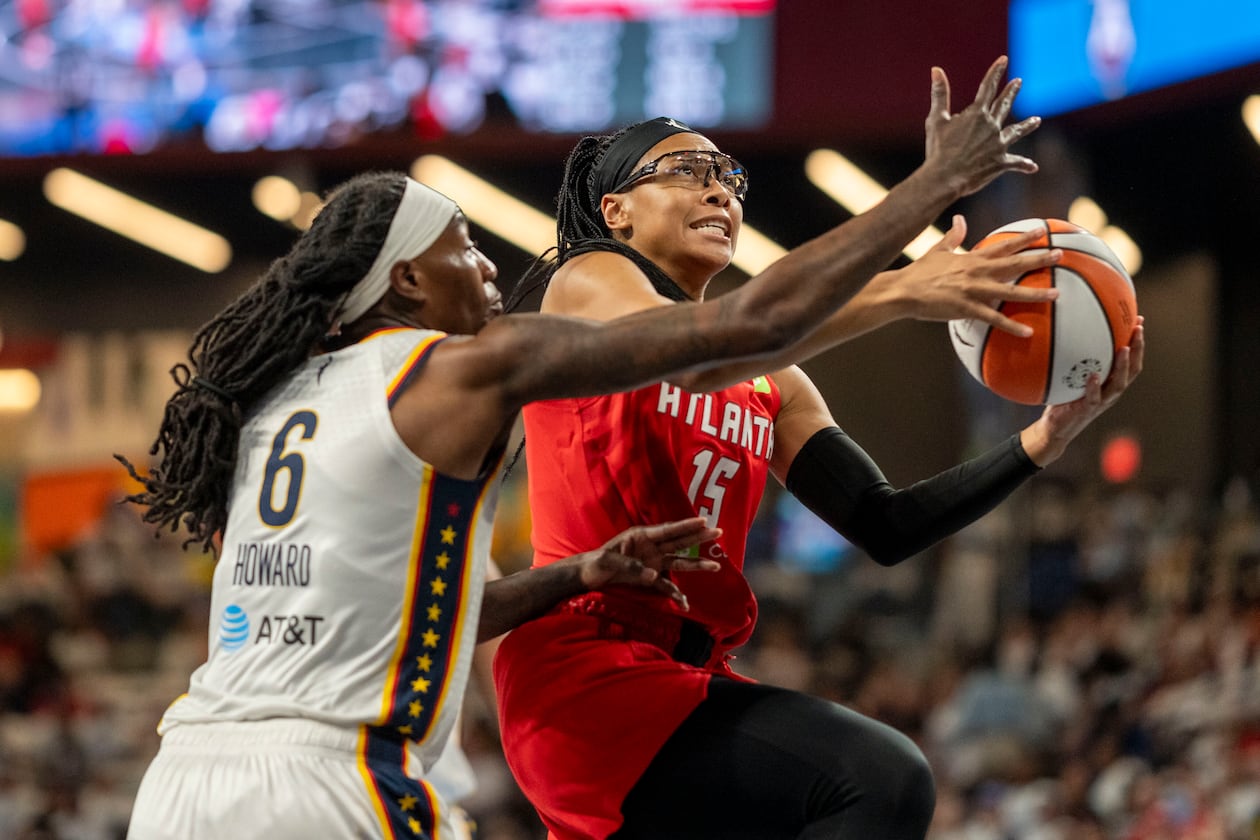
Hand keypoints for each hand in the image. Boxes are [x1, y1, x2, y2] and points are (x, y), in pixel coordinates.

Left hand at [571, 517, 721, 608]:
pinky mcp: (650, 578)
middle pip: (679, 542)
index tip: (703, 520)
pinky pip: (666, 587)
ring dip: (697, 564)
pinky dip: (676, 595)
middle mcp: (651, 548)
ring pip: (679, 562)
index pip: (667, 530)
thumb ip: (631, 566)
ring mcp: (652, 563)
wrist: (588, 576)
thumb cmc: (596, 562)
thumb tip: (653, 575)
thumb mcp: (609, 561)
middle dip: (699, 537)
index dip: (686, 525)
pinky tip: (684, 604)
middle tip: (718, 531)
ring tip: (716, 565)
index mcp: (641, 536)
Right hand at [894, 216, 1061, 335]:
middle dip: (1038, 259)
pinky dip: (1011, 326)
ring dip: (1034, 293)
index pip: (1003, 245)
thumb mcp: (938, 251)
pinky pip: (993, 319)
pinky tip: (1028, 332)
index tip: (1043, 231)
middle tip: (1060, 254)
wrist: (902, 291)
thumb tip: (960, 219)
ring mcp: (973, 290)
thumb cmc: (919, 273)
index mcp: (972, 258)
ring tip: (1056, 293)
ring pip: (1010, 291)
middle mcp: (977, 271)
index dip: (1024, 238)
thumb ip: (954, 237)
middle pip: (1014, 264)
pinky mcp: (966, 308)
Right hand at [924, 56, 1041, 197]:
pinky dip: (1024, 165)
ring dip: (1027, 125)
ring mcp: (998, 144)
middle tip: (1018, 82)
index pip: (988, 87)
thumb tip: (936, 70)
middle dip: (1011, 92)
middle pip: (1003, 105)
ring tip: (1037, 120)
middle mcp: (991, 126)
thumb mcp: (936, 120)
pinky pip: (1016, 163)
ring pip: (1016, 132)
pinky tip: (1033, 167)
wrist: (946, 177)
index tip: (1004, 60)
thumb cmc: (938, 149)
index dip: (996, 72)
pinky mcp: (1000, 162)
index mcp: (977, 114)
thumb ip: (940, 94)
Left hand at [1020, 317, 1145, 465]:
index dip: (1137, 342)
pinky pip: (1093, 397)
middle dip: (1138, 349)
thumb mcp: (1074, 377)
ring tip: (1124, 349)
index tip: (1138, 321)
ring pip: (1119, 384)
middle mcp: (1111, 391)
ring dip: (1123, 366)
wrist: (1056, 427)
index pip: (1131, 360)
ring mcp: (1101, 401)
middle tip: (1138, 329)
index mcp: (1112, 382)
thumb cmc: (1066, 399)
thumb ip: (1078, 360)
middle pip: (1133, 369)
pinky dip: (1095, 386)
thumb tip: (1068, 331)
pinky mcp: (1086, 409)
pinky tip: (1094, 375)